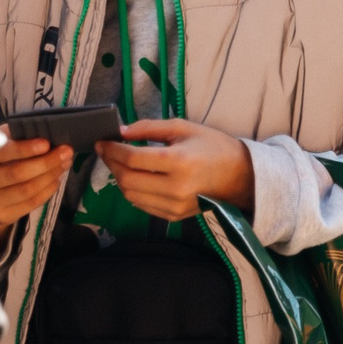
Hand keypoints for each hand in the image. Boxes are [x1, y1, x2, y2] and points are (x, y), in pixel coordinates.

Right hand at [0, 135, 73, 250]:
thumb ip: (13, 137)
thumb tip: (44, 132)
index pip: (1, 153)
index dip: (25, 149)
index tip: (47, 143)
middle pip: (16, 173)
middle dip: (45, 162)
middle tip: (66, 152)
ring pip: (27, 189)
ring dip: (51, 175)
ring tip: (65, 163)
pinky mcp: (2, 216)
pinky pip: (31, 203)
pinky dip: (48, 190)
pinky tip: (56, 179)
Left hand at [96, 119, 255, 221]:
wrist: (241, 177)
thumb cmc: (213, 147)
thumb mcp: (184, 128)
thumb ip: (150, 127)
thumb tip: (121, 132)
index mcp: (178, 161)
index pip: (133, 158)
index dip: (112, 149)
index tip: (102, 141)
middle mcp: (175, 187)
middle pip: (127, 179)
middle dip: (111, 163)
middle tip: (107, 151)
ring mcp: (174, 205)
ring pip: (130, 195)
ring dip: (119, 178)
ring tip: (119, 164)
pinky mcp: (174, 216)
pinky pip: (142, 205)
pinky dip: (132, 191)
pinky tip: (135, 178)